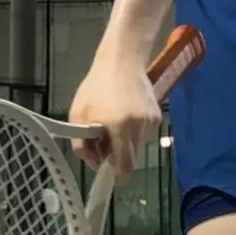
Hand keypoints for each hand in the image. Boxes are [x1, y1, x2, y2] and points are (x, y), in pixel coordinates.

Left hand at [68, 53, 161, 179]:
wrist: (122, 60)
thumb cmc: (96, 87)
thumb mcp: (78, 115)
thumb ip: (82, 146)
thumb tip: (95, 164)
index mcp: (119, 128)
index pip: (125, 167)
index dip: (115, 174)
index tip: (106, 170)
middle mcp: (139, 127)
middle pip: (132, 160)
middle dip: (118, 157)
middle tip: (104, 142)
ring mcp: (150, 122)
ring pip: (138, 147)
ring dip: (126, 143)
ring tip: (114, 123)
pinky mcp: (157, 116)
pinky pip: (144, 135)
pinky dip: (134, 132)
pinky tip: (126, 114)